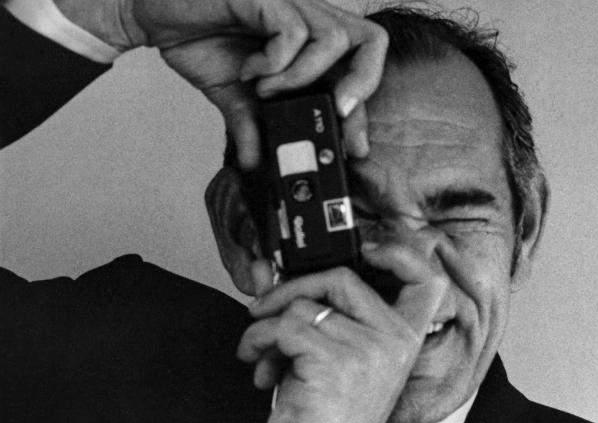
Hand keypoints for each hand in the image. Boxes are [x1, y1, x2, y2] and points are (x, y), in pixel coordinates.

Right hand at [54, 0, 386, 166]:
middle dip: (364, 85)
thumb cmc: (201, 40)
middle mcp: (309, 19)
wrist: (154, 14)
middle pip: (372, 41)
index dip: (366, 108)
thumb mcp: (232, 95)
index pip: (361, 68)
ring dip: (304, 77)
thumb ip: (251, 123)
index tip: (354, 146)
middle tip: (336, 112)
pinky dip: (275, 62)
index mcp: (311, 42)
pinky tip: (250, 70)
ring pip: (334, 39)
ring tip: (268, 90)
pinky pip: (292, 31)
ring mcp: (290, 4)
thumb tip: (256, 161)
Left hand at [237, 242, 448, 422]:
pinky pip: (283, 327)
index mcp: (403, 339)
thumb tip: (267, 269)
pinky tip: (265, 369)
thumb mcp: (328, 357)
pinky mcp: (334, 360)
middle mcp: (393, 340)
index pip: (425, 280)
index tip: (368, 249)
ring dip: (267, 330)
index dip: (400, 254)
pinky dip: (259, 344)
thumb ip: (308, 310)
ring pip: (302, 306)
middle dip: (292, 288)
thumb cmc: (327, 418)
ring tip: (267, 357)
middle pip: (342, 277)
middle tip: (267, 308)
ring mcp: (367, 348)